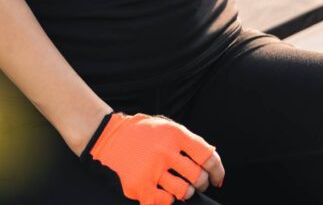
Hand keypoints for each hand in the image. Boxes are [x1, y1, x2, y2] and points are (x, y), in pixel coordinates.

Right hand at [79, 111, 224, 203]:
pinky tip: (162, 191)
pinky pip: (165, 201)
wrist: (104, 136)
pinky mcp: (140, 186)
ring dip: (184, 192)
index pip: (207, 155)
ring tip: (178, 186)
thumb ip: (185, 140)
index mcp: (173, 134)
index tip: (217, 177)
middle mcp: (164, 151)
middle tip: (196, 182)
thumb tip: (210, 157)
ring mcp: (152, 170)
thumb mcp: (163, 126)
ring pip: (184, 192)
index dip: (217, 170)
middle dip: (201, 183)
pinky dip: (167, 199)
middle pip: (198, 177)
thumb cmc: (135, 131)